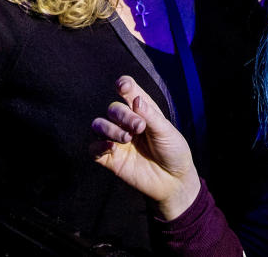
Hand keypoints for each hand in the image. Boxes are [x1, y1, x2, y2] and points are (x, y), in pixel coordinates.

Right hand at [92, 76, 201, 220]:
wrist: (174, 182)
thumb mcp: (166, 132)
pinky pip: (93, 149)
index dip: (123, 85)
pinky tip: (112, 147)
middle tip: (139, 127)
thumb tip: (135, 99)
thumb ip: (150, 116)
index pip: (128, 91)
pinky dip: (99, 146)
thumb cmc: (173, 152)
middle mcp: (126, 123)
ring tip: (127, 138)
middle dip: (123, 115)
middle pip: (113, 109)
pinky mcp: (110, 159)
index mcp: (142, 110)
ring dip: (109, 128)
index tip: (123, 87)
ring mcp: (117, 140)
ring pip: (98, 125)